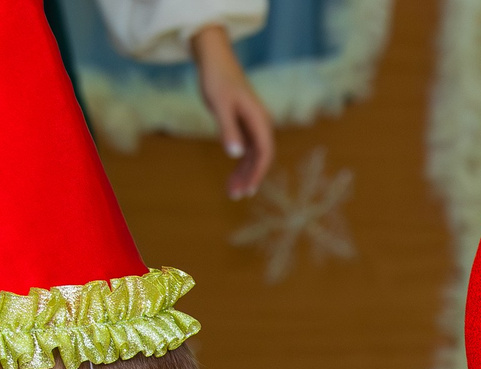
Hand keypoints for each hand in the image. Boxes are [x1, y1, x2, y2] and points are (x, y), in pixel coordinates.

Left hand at [191, 25, 273, 198]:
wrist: (215, 61)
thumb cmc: (216, 80)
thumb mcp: (219, 105)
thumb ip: (228, 129)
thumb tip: (236, 155)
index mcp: (259, 118)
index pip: (265, 151)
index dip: (258, 172)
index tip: (248, 189)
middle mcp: (260, 123)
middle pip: (261, 157)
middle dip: (250, 177)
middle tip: (235, 196)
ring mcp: (253, 124)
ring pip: (253, 156)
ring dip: (244, 174)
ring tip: (231, 192)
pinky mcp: (244, 124)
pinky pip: (246, 149)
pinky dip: (240, 164)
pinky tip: (232, 177)